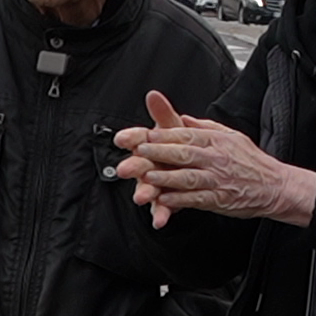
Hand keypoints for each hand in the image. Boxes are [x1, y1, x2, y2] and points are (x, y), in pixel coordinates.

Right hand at [114, 92, 183, 227]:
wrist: (192, 168)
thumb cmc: (176, 145)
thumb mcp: (173, 128)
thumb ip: (163, 113)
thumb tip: (153, 94)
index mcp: (150, 144)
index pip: (138, 138)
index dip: (130, 137)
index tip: (122, 138)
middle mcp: (148, 164)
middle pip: (138, 164)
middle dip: (132, 166)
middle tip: (125, 169)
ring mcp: (154, 184)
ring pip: (147, 187)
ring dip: (144, 192)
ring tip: (141, 197)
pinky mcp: (163, 201)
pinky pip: (162, 208)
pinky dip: (161, 215)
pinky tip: (160, 221)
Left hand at [115, 90, 315, 226]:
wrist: (274, 185)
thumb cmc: (251, 161)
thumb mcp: (230, 136)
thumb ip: (204, 127)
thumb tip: (182, 119)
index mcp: (217, 140)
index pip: (186, 134)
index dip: (164, 135)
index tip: (145, 135)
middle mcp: (216, 158)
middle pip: (183, 153)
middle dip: (158, 152)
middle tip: (138, 152)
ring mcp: (218, 179)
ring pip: (187, 177)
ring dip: (165, 177)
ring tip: (147, 177)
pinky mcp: (219, 199)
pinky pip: (195, 199)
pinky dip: (178, 200)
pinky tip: (164, 200)